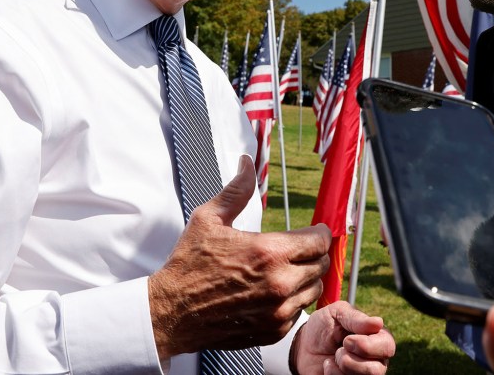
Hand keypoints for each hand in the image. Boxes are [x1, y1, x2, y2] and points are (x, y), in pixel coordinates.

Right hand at [148, 155, 330, 358]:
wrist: (173, 312)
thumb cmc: (189, 265)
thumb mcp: (209, 218)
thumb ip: (237, 190)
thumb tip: (247, 163)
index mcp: (269, 252)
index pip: (319, 241)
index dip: (320, 233)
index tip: (314, 231)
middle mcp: (279, 283)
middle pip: (321, 265)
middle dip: (313, 254)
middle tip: (299, 249)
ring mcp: (278, 311)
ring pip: (314, 290)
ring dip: (306, 278)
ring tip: (286, 270)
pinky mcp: (273, 331)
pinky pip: (298, 312)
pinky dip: (292, 302)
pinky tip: (273, 292)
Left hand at [291, 301, 393, 374]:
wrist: (303, 346)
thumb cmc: (324, 326)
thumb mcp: (336, 313)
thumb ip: (356, 318)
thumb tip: (378, 322)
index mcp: (377, 338)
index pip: (387, 346)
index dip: (367, 345)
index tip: (346, 340)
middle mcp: (376, 360)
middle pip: (377, 370)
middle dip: (352, 360)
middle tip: (339, 350)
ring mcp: (363, 374)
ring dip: (342, 367)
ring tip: (333, 358)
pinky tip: (328, 367)